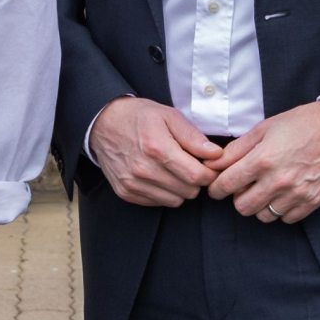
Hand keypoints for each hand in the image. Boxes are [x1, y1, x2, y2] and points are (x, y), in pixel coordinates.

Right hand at [91, 97, 222, 206]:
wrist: (103, 123)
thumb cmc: (139, 117)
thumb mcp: (169, 116)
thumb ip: (194, 137)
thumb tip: (216, 154)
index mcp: (157, 148)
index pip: (196, 176)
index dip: (210, 174)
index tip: (210, 166)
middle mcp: (143, 169)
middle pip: (188, 191)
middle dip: (196, 181)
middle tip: (192, 165)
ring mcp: (132, 183)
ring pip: (174, 201)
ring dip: (180, 188)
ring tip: (174, 170)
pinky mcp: (125, 192)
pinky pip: (157, 203)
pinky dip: (163, 193)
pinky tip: (160, 175)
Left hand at [208, 102, 319, 224]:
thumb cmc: (301, 124)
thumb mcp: (264, 128)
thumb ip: (236, 149)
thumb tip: (213, 164)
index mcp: (262, 160)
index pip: (226, 185)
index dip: (216, 189)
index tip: (216, 188)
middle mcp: (278, 181)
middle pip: (242, 207)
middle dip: (238, 198)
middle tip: (245, 187)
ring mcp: (296, 194)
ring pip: (264, 217)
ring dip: (260, 206)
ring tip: (267, 190)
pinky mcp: (312, 202)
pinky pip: (286, 219)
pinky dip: (282, 210)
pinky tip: (284, 194)